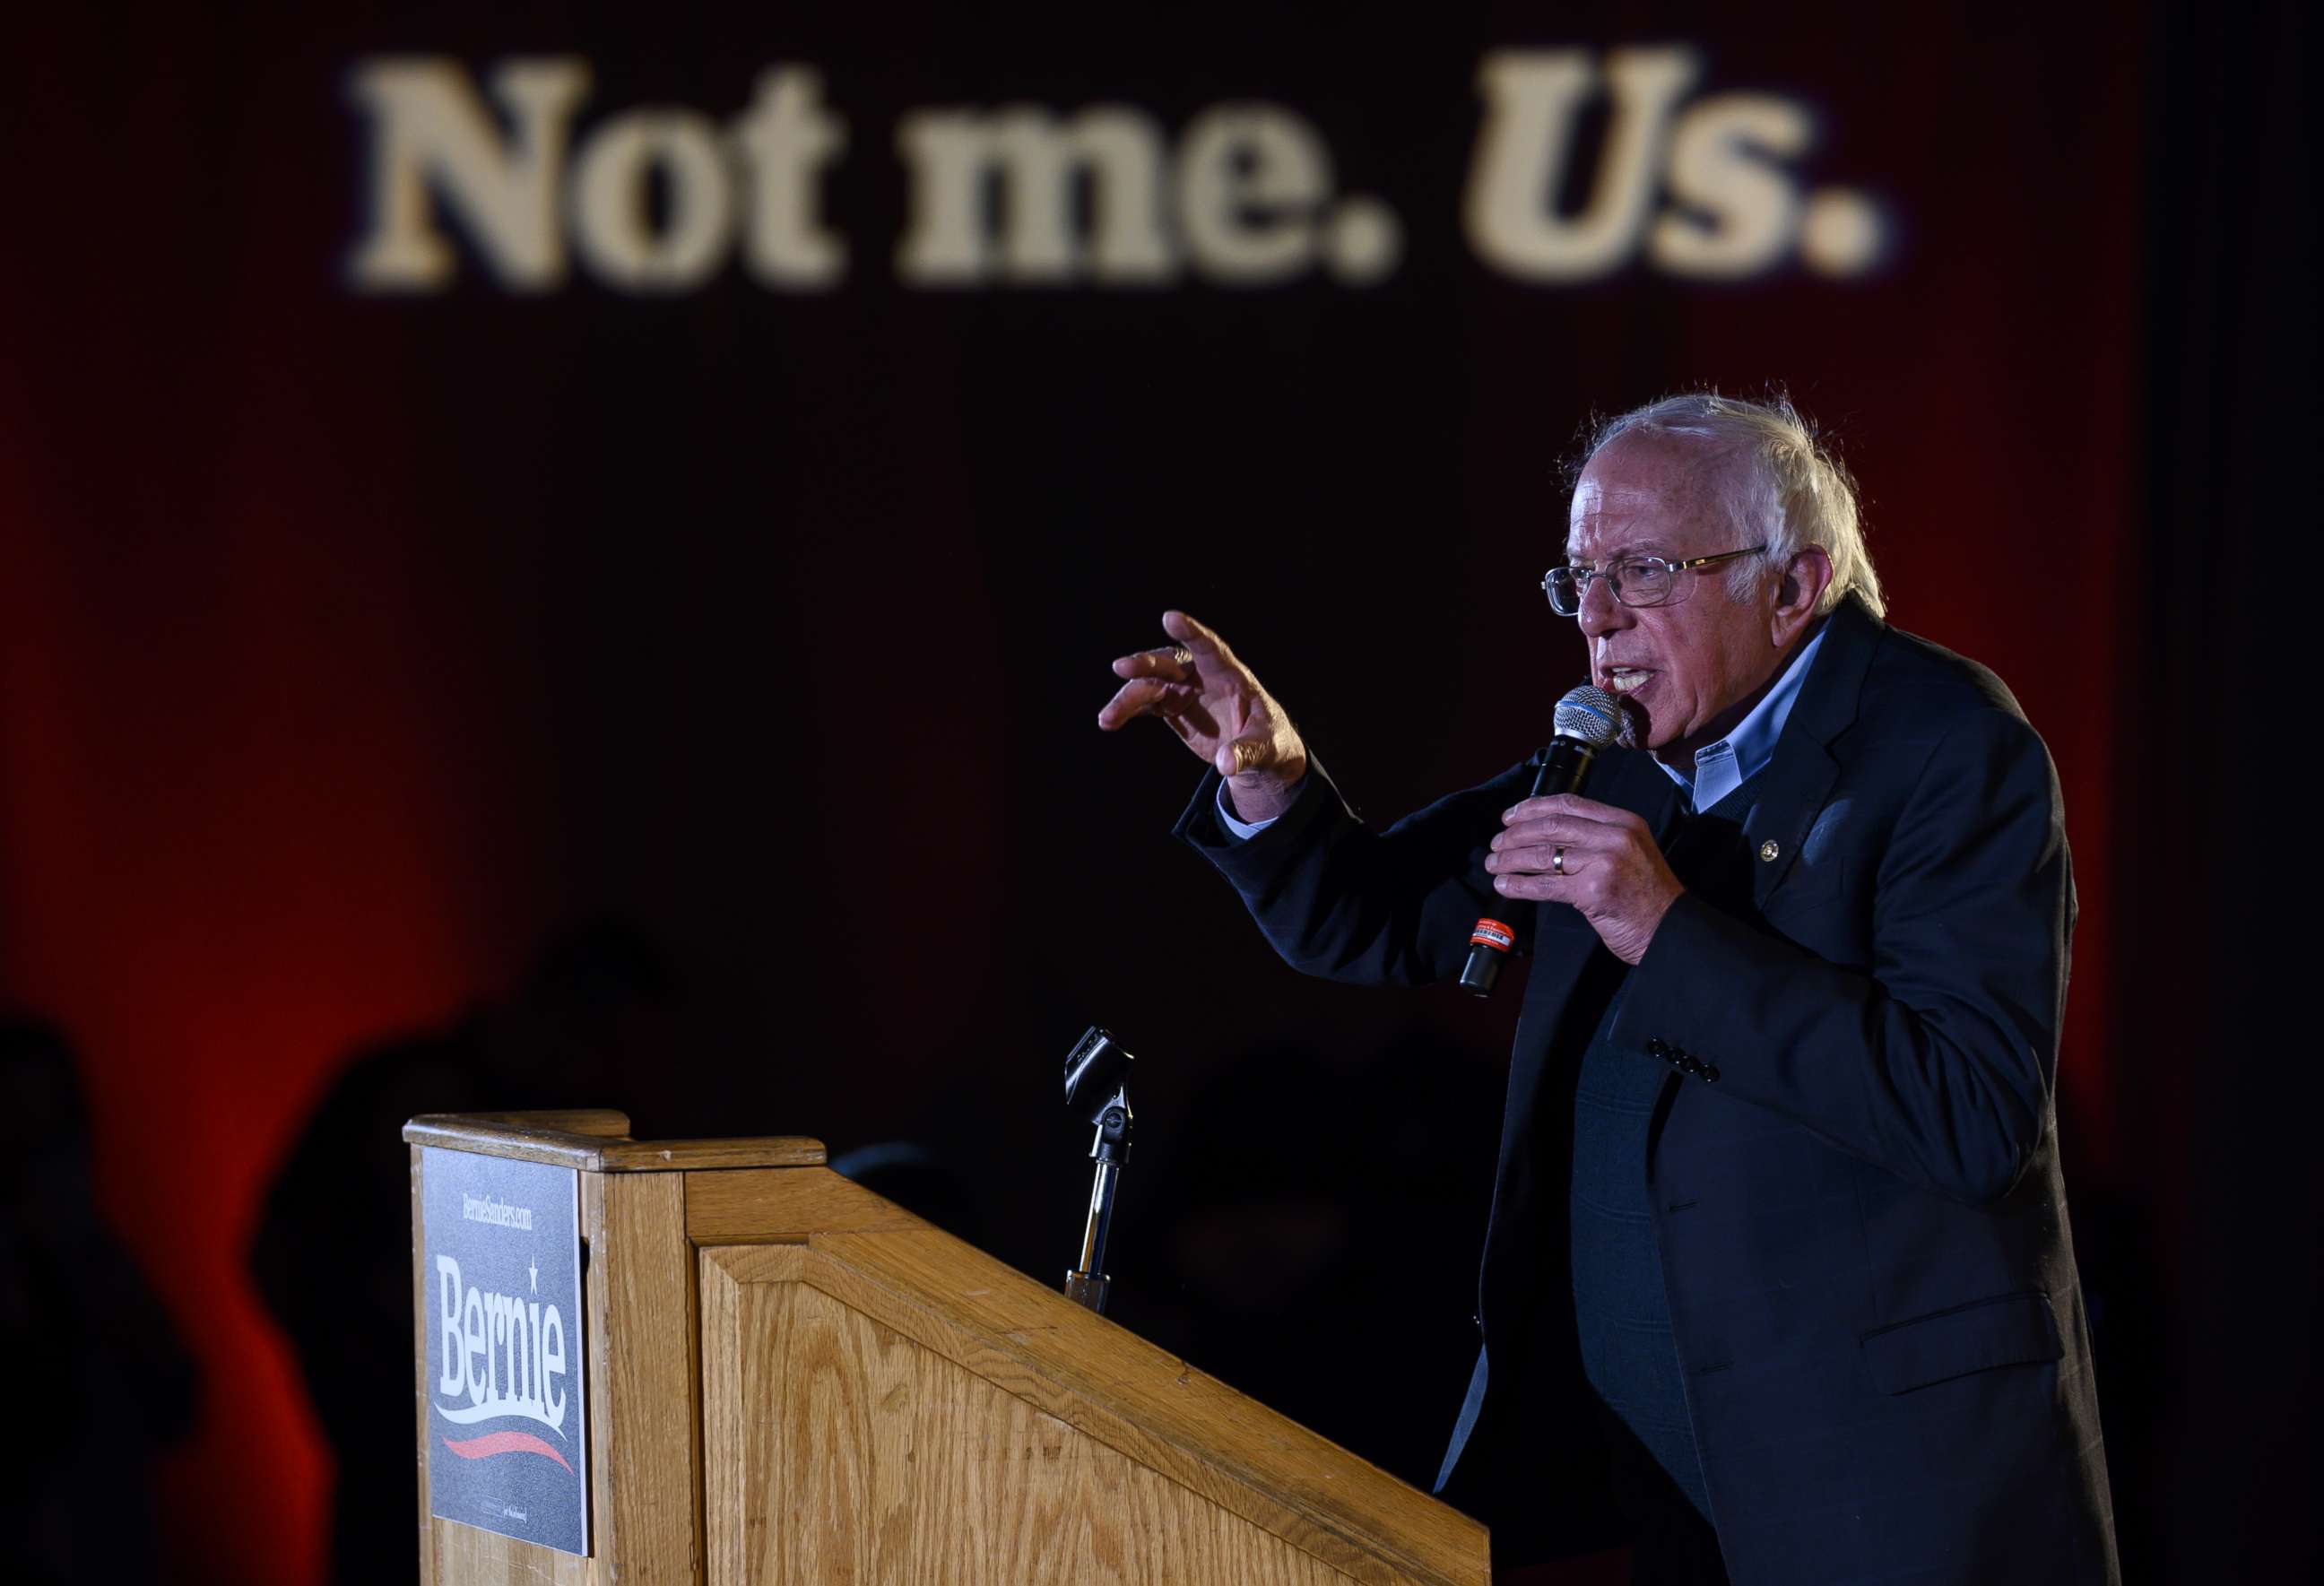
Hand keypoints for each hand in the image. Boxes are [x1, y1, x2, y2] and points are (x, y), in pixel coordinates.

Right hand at [1097, 611, 1308, 821]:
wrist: (1256, 754)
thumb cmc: (1269, 742)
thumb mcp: (1265, 747)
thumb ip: (1246, 752)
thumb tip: (1226, 765)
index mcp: (1231, 676)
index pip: (1210, 648)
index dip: (1191, 632)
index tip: (1170, 617)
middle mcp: (1203, 676)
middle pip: (1170, 662)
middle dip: (1146, 663)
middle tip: (1121, 667)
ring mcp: (1185, 690)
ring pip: (1150, 684)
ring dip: (1128, 697)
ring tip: (1107, 718)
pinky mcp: (1172, 707)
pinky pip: (1145, 704)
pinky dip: (1127, 711)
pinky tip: (1109, 721)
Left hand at [1484, 794, 1681, 965]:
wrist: (1669, 929)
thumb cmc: (1646, 895)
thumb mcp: (1629, 852)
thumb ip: (1596, 838)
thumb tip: (1544, 835)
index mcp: (1623, 821)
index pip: (1569, 803)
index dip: (1533, 807)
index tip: (1510, 816)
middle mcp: (1615, 836)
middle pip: (1552, 826)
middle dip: (1516, 834)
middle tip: (1497, 844)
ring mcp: (1604, 862)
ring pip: (1544, 853)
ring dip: (1511, 859)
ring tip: (1494, 864)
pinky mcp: (1592, 891)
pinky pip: (1545, 885)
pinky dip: (1519, 885)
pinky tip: (1504, 885)